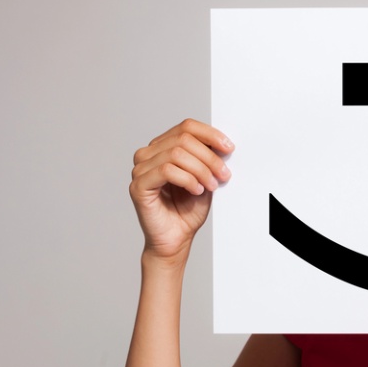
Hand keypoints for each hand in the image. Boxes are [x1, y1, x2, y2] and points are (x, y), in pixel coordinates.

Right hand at [129, 118, 233, 261]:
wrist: (176, 239)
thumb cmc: (187, 211)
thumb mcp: (205, 178)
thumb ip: (208, 159)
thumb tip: (222, 144)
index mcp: (163, 148)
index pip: (186, 127)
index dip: (210, 134)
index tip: (229, 148)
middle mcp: (148, 155)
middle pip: (183, 139)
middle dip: (210, 157)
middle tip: (223, 175)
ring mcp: (140, 169)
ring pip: (176, 154)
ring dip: (201, 170)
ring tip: (210, 185)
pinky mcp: (138, 185)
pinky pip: (166, 170)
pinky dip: (188, 179)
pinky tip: (196, 190)